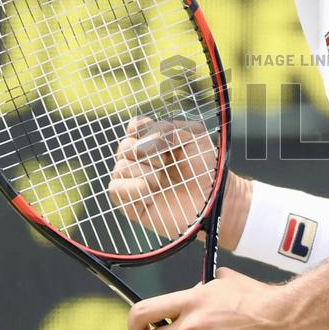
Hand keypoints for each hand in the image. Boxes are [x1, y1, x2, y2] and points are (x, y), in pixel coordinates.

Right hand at [109, 116, 216, 239]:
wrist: (213, 199)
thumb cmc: (206, 168)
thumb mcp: (193, 135)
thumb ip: (166, 129)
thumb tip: (139, 146)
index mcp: (155, 141)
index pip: (135, 127)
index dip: (143, 130)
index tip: (163, 139)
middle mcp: (141, 160)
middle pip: (124, 146)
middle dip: (149, 154)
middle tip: (168, 164)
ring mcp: (135, 181)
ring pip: (120, 167)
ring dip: (145, 173)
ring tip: (162, 183)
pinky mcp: (131, 203)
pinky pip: (115, 189)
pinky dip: (133, 189)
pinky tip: (151, 195)